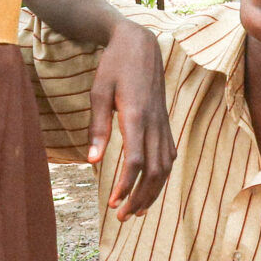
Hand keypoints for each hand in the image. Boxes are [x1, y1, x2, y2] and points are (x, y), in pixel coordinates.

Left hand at [88, 24, 172, 216]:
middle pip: (155, 172)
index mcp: (136, 116)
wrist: (139, 43)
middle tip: (122, 217)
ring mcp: (163, 122)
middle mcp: (154, 122)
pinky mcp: (165, 121)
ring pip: (165, 167)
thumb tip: (91, 160)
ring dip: (153, 192)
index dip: (126, 186)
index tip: (113, 203)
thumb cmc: (114, 65)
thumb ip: (97, 127)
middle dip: (140, 198)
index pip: (136, 161)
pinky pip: (169, 155)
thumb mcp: (98, 92)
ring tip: (136, 210)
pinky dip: (162, 176)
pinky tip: (151, 187)